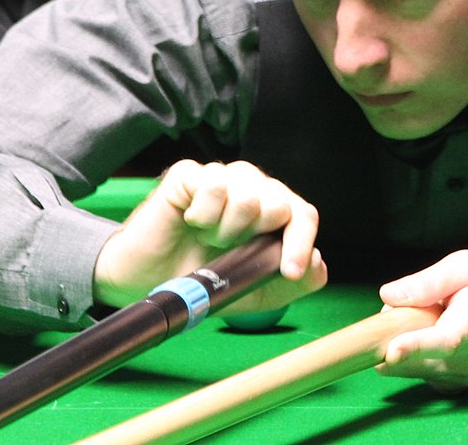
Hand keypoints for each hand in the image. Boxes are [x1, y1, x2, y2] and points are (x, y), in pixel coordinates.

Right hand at [92, 160, 325, 311]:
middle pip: (278, 202)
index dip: (301, 242)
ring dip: (225, 228)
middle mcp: (251, 188)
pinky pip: (212, 184)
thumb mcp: (255, 293)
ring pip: (247, 194)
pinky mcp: (189, 174)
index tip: (289, 271)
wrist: (149, 284)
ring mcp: (221, 178)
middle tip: (227, 248)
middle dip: (253, 237)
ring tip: (208, 237)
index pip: (302, 215)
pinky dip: (202, 214)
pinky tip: (191, 221)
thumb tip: (318, 264)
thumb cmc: (202, 282)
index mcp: (271, 213)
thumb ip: (292, 283)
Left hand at [375, 250, 467, 391]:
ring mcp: (463, 378)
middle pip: (412, 361)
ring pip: (411, 369)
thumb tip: (390, 296)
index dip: (414, 346)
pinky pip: (422, 374)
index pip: (441, 342)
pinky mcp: (458, 385)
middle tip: (403, 309)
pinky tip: (431, 336)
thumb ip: (429, 281)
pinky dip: (416, 358)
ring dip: (404, 348)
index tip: (391, 350)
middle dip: (392, 337)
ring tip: (428, 319)